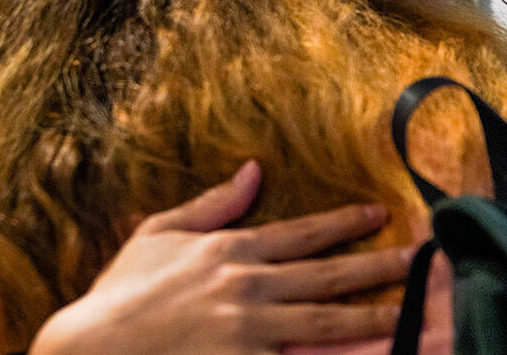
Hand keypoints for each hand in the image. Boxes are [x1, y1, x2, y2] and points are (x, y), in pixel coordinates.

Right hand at [29, 161, 411, 354]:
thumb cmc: (120, 295)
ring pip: (327, 323)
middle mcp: (248, 289)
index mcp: (231, 251)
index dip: (346, 223)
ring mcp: (249, 333)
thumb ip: (214, 204)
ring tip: (408, 311)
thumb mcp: (160, 234)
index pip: (304, 233)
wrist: (88, 353)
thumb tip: (253, 169)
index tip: (380, 215)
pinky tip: (367, 354)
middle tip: (418, 260)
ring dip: (372, 316)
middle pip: (329, 277)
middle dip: (378, 268)